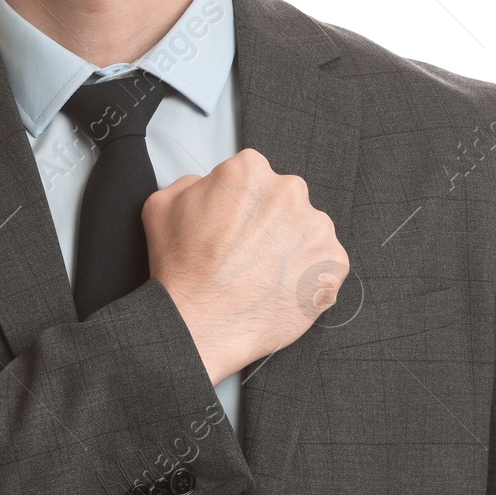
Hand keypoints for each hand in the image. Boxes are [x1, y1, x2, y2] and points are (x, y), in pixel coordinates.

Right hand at [143, 148, 348, 384]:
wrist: (199, 324)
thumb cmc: (182, 271)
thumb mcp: (162, 206)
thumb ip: (191, 184)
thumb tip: (206, 186)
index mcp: (250, 170)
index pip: (253, 176)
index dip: (239, 203)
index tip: (233, 224)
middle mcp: (289, 192)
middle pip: (284, 200)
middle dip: (268, 223)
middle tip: (246, 253)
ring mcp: (316, 228)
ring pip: (306, 231)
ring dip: (289, 248)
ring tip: (261, 275)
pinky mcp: (334, 263)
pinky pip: (325, 264)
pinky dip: (307, 275)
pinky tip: (278, 288)